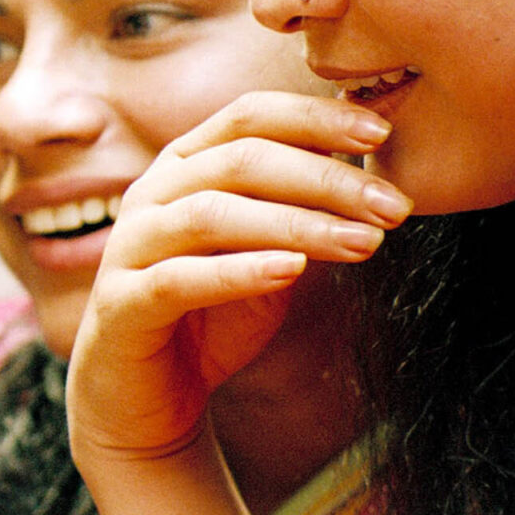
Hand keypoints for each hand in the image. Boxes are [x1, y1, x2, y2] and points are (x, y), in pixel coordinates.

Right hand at [66, 90, 410, 465]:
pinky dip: (238, 271)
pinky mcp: (121, 303)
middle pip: (240, 160)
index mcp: (184, 167)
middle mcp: (150, 194)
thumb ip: (299, 212)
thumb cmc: (211, 316)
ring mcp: (129, 246)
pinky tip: (292, 271)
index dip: (314, 117)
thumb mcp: (266, 254)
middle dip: (326, 179)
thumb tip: (373, 175)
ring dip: (297, 225)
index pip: (248, 116)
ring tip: (364, 244)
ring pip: (213, 214)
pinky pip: (179, 279)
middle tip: (394, 206)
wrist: (146, 398)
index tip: (381, 133)